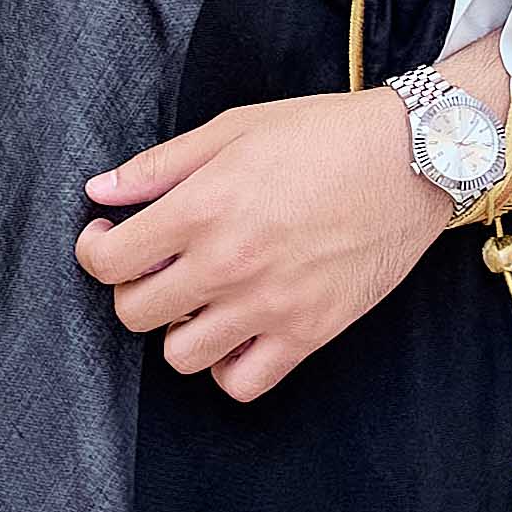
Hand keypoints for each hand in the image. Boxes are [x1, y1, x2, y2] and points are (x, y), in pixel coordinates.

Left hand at [75, 42, 502, 400]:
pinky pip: (242, 383)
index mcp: (203, 207)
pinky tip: (237, 329)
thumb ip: (160, 165)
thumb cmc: (325, 134)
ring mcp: (269, 305)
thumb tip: (99, 190)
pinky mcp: (309, 333)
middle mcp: (229, 263)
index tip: (109, 238)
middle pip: (135, 313)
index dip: (96, 251)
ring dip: (179, 329)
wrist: (414, 159)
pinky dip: (228, 366)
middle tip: (157, 267)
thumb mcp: (234, 128)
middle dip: (133, 289)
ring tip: (201, 299)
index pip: (109, 261)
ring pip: (180, 356)